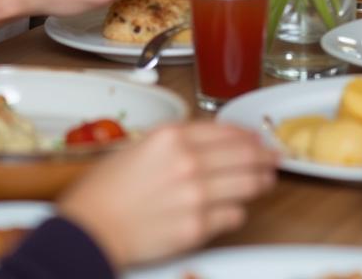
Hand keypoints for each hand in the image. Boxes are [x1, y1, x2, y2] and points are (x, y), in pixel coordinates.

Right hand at [58, 122, 276, 268]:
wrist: (88, 231)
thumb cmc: (106, 190)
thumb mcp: (140, 146)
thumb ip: (178, 140)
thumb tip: (213, 140)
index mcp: (172, 137)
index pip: (225, 131)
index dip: (247, 135)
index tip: (257, 138)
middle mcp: (188, 162)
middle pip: (243, 155)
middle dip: (263, 156)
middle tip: (274, 158)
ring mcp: (195, 195)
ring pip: (246, 184)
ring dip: (261, 181)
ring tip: (267, 180)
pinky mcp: (196, 227)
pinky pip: (232, 216)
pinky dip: (238, 211)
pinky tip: (237, 209)